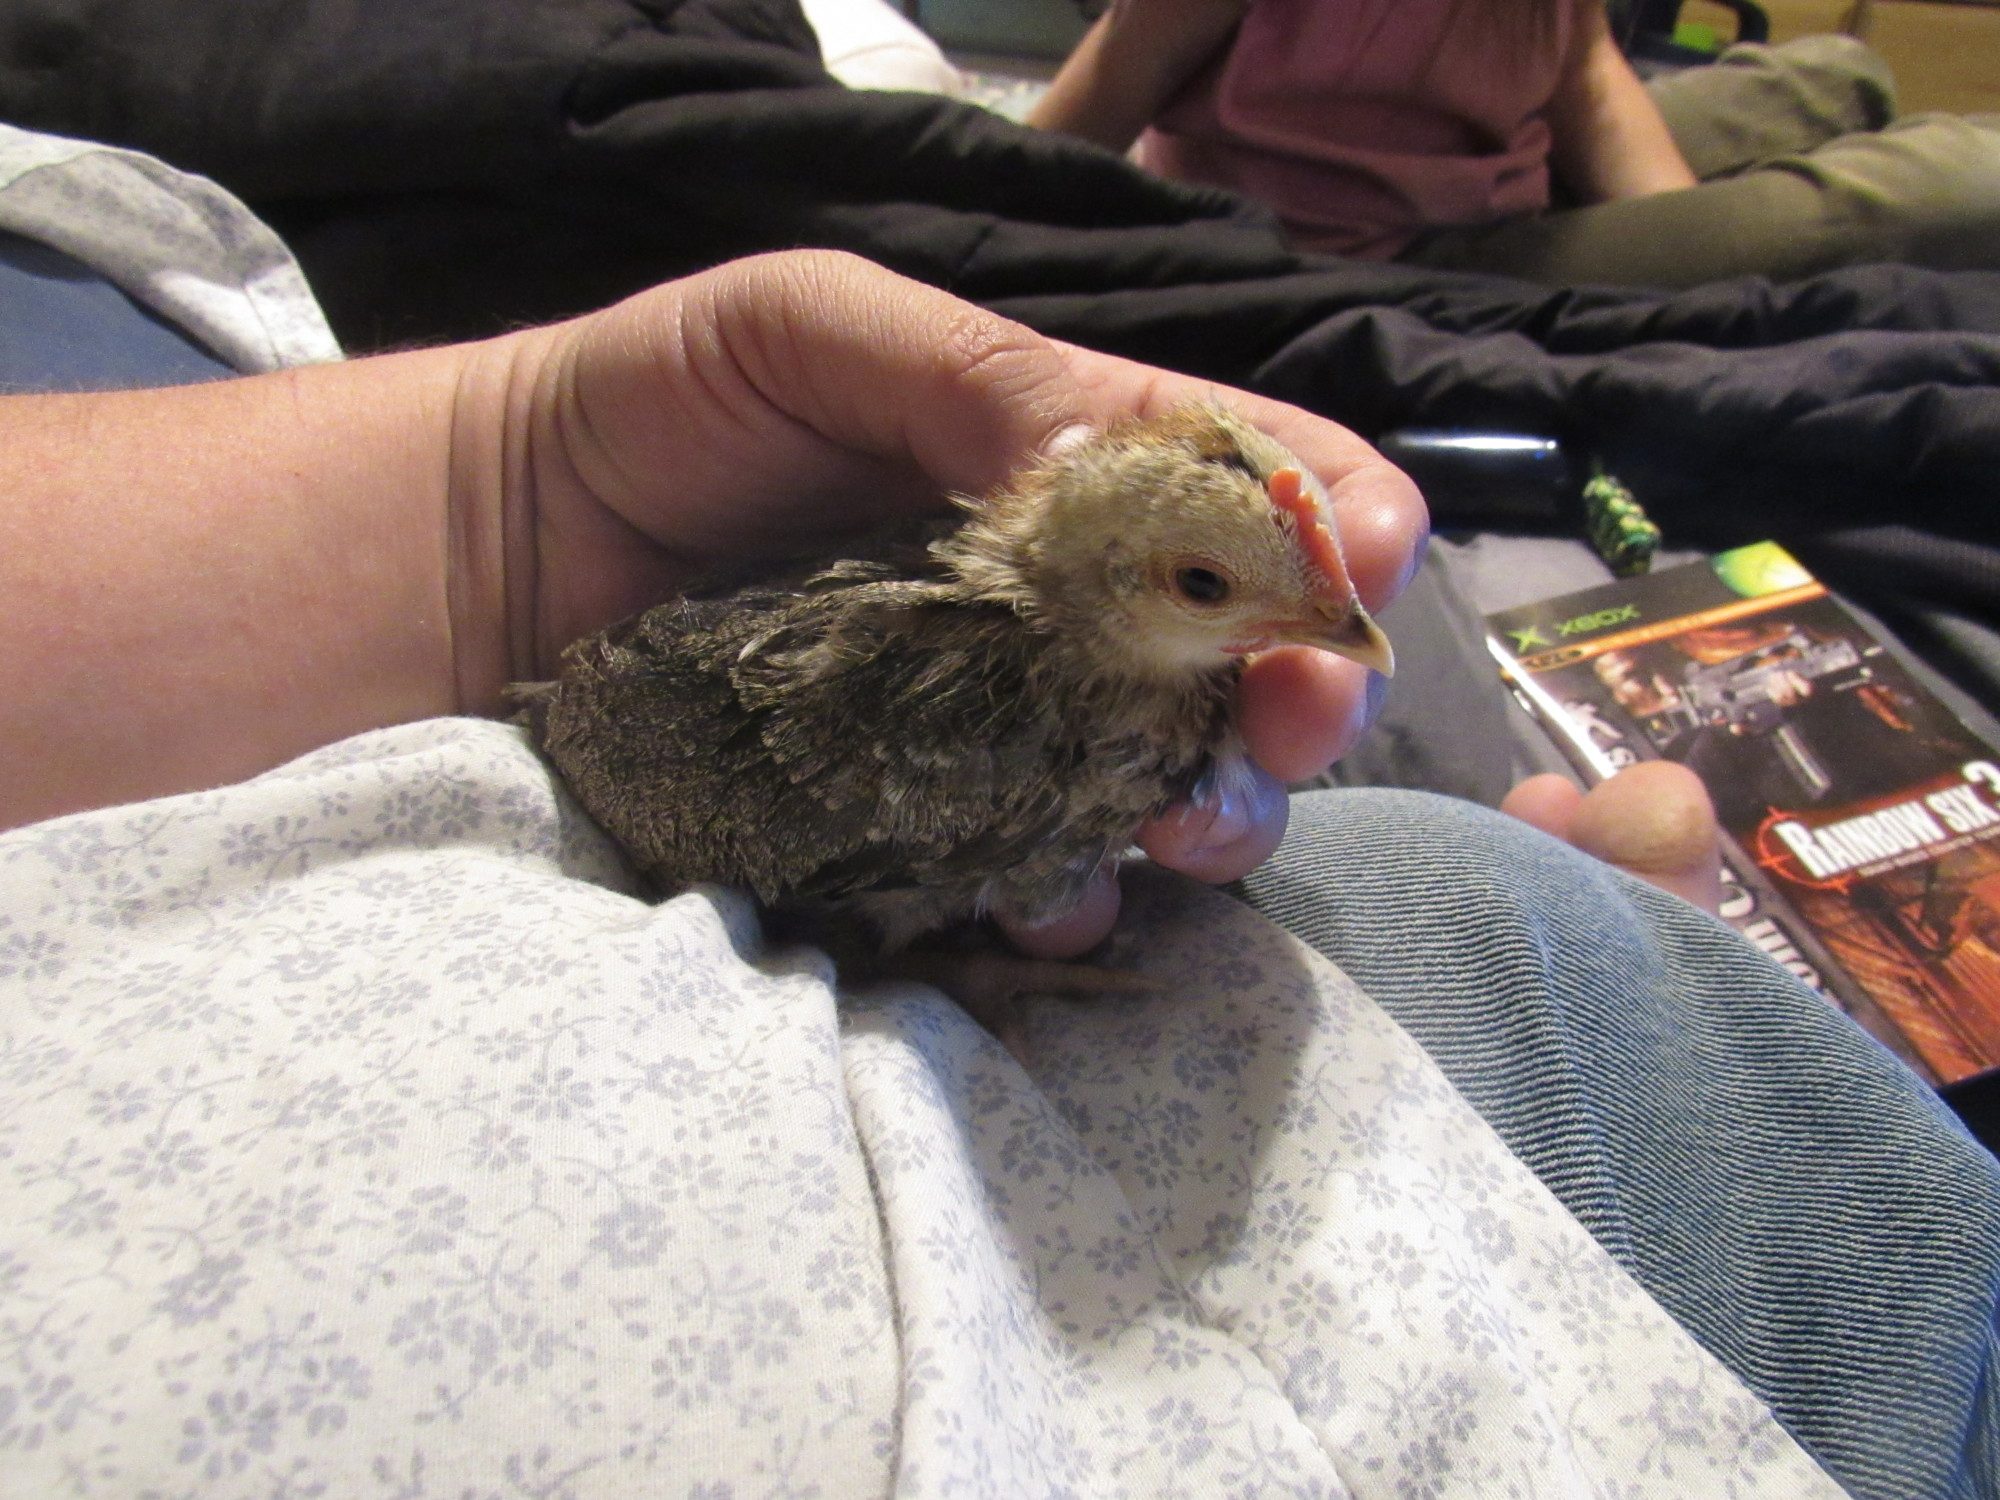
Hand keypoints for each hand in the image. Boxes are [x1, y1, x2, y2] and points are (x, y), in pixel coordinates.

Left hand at [459, 250, 1427, 954]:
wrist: (487, 566)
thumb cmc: (652, 415)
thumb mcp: (814, 330)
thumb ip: (983, 381)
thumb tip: (1133, 480)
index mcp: (1061, 469)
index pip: (1249, 484)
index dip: (1332, 522)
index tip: (1359, 568)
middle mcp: (1058, 609)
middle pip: (1244, 661)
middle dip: (1301, 692)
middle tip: (1288, 716)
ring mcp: (996, 735)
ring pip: (1166, 789)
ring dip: (1206, 814)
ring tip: (1165, 823)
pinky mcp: (917, 840)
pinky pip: (1036, 885)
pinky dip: (1069, 899)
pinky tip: (1036, 895)